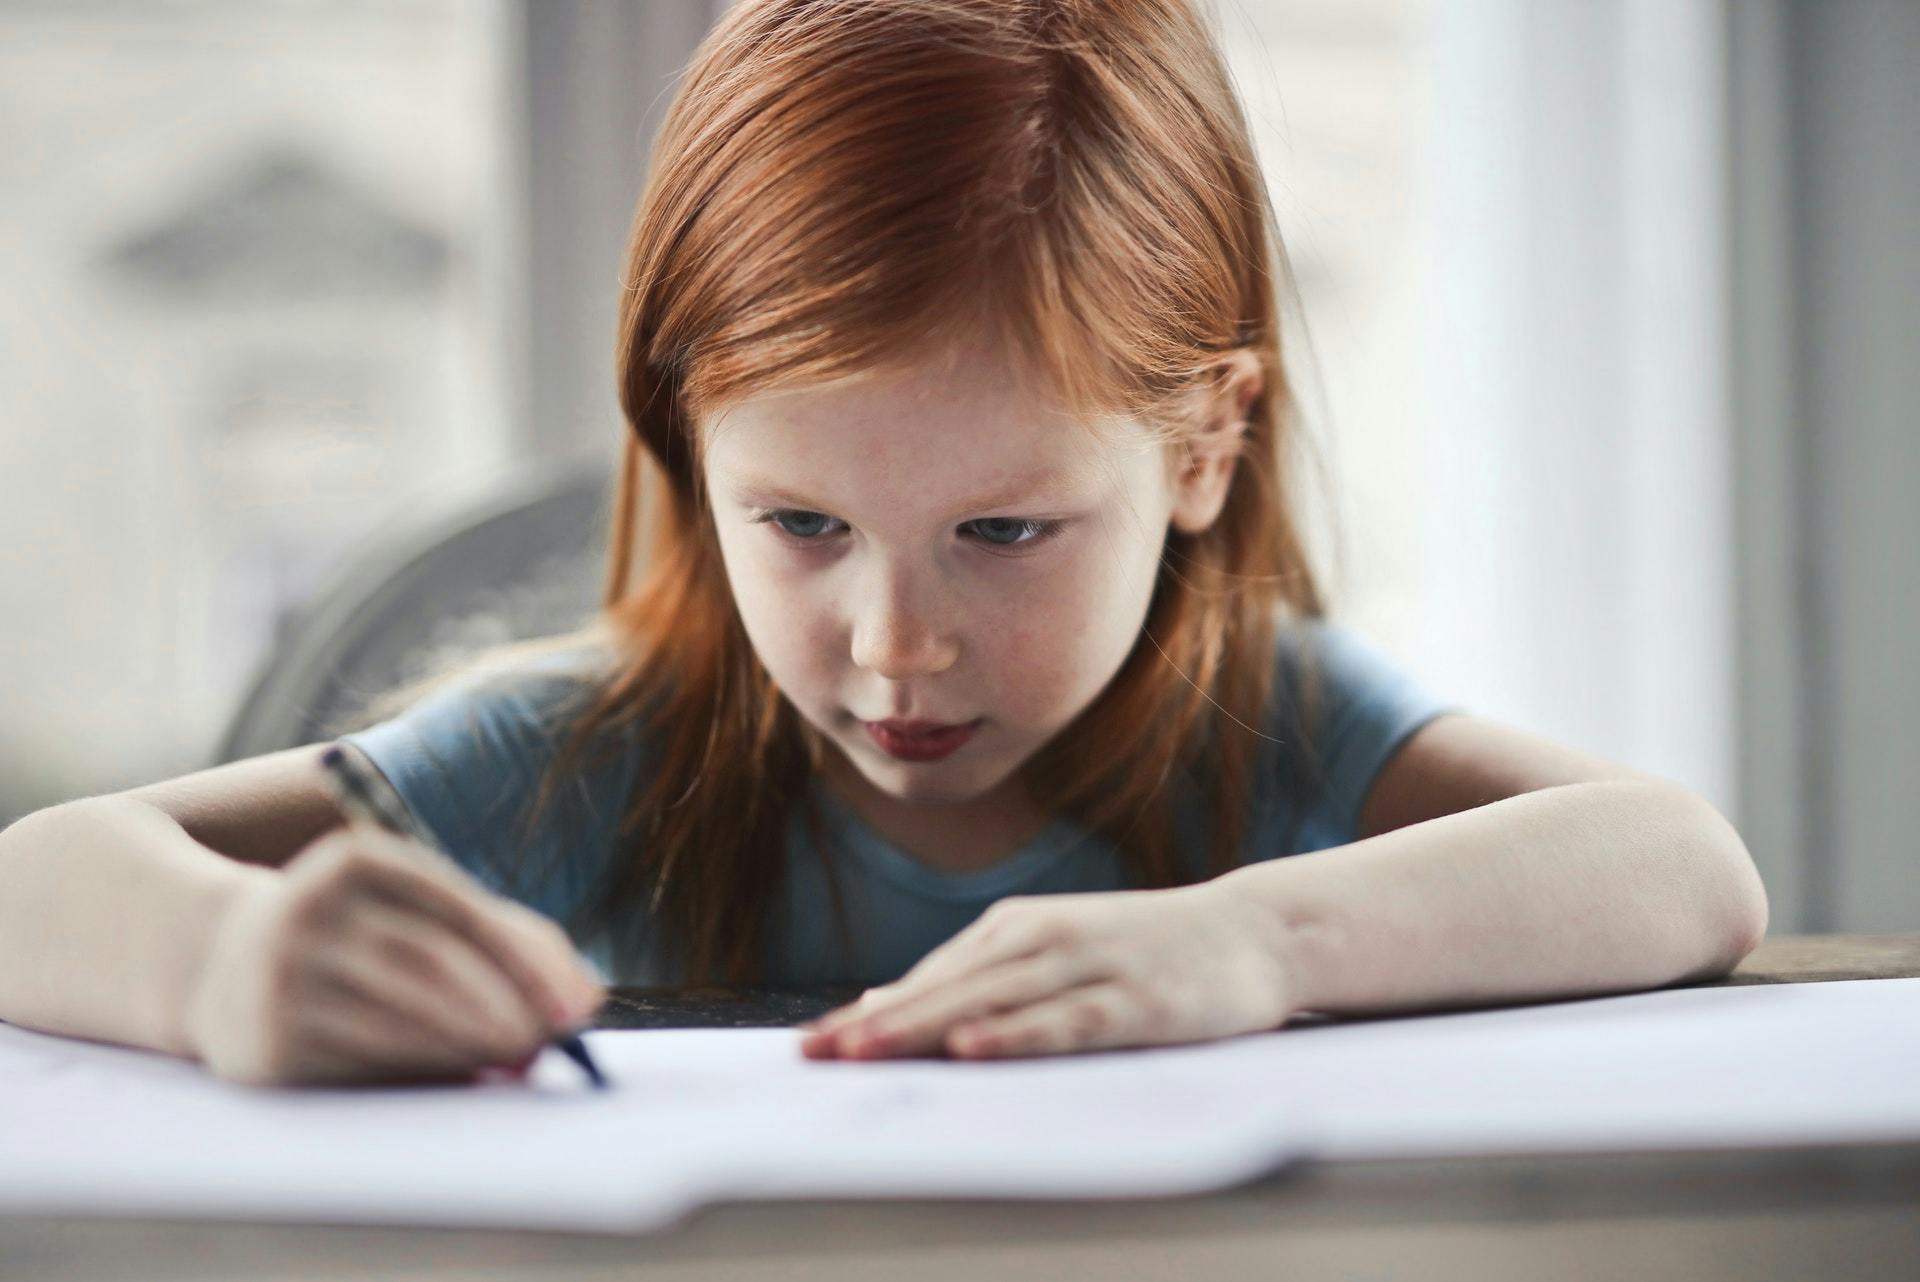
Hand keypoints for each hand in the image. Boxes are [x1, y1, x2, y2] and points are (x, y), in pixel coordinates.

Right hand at [183, 824, 605, 1086]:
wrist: (219, 961)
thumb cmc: (358, 932)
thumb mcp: (417, 908)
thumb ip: (508, 939)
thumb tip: (586, 999)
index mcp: (356, 860)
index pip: (457, 909)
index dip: (525, 961)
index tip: (576, 1008)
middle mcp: (308, 909)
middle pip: (430, 966)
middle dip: (504, 1010)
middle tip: (551, 1043)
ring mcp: (279, 978)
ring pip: (400, 1021)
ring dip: (472, 1048)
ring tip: (518, 1059)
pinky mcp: (266, 1045)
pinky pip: (365, 1066)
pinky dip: (424, 1076)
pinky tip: (462, 1076)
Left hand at [797, 880, 1298, 1060]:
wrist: (1252, 932)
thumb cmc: (1143, 951)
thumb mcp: (1053, 952)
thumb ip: (979, 980)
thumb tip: (886, 1005)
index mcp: (1016, 928)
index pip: (928, 978)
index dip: (868, 1013)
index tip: (810, 1045)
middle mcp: (1042, 939)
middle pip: (946, 990)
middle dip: (877, 1024)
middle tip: (814, 1055)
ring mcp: (1088, 966)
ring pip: (991, 1003)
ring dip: (924, 1028)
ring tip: (864, 1052)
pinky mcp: (1133, 1001)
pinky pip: (1062, 1022)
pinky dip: (1014, 1035)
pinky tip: (973, 1049)